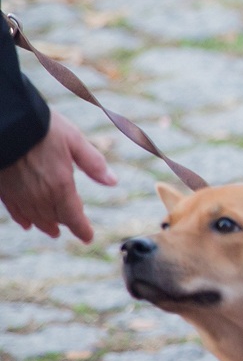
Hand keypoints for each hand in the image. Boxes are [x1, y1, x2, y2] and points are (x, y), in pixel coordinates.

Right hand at [0, 111, 114, 242]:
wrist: (6, 122)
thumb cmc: (41, 127)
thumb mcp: (74, 140)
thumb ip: (93, 163)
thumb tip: (113, 182)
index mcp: (60, 185)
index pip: (73, 217)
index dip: (82, 230)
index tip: (88, 238)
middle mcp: (38, 195)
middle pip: (54, 218)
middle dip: (65, 224)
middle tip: (72, 228)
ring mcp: (18, 193)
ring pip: (34, 217)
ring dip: (45, 224)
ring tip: (51, 230)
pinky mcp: (3, 188)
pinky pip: (14, 210)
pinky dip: (22, 218)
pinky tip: (26, 223)